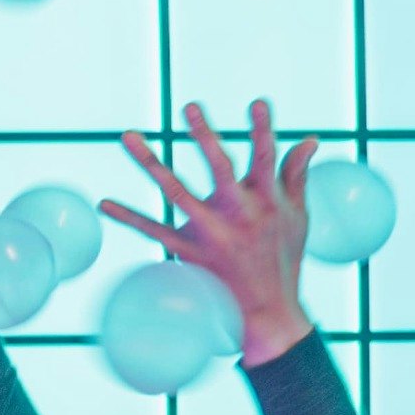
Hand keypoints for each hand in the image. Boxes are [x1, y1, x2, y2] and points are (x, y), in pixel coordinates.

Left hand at [102, 100, 317, 365]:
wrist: (268, 314)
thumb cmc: (283, 259)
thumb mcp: (298, 216)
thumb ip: (297, 174)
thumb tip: (310, 139)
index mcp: (268, 201)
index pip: (267, 157)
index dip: (262, 129)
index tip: (257, 101)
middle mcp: (240, 214)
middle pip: (219, 167)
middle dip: (204, 135)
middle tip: (189, 106)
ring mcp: (212, 234)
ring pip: (176, 191)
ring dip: (149, 161)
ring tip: (128, 134)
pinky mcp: (188, 253)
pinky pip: (152, 231)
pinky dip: (127, 217)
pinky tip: (104, 202)